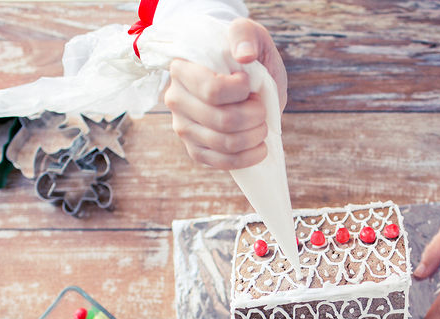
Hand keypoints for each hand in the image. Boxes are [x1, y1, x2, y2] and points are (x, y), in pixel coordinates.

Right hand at [163, 18, 286, 169]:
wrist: (245, 79)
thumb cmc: (245, 56)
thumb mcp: (249, 35)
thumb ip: (245, 35)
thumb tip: (244, 55)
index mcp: (182, 69)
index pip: (212, 90)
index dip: (241, 91)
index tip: (249, 83)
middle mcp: (176, 99)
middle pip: (223, 120)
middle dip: (255, 116)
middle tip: (261, 107)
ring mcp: (183, 127)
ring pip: (225, 143)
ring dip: (255, 136)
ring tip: (262, 125)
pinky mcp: (195, 150)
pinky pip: (221, 162)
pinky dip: (247, 158)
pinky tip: (259, 147)